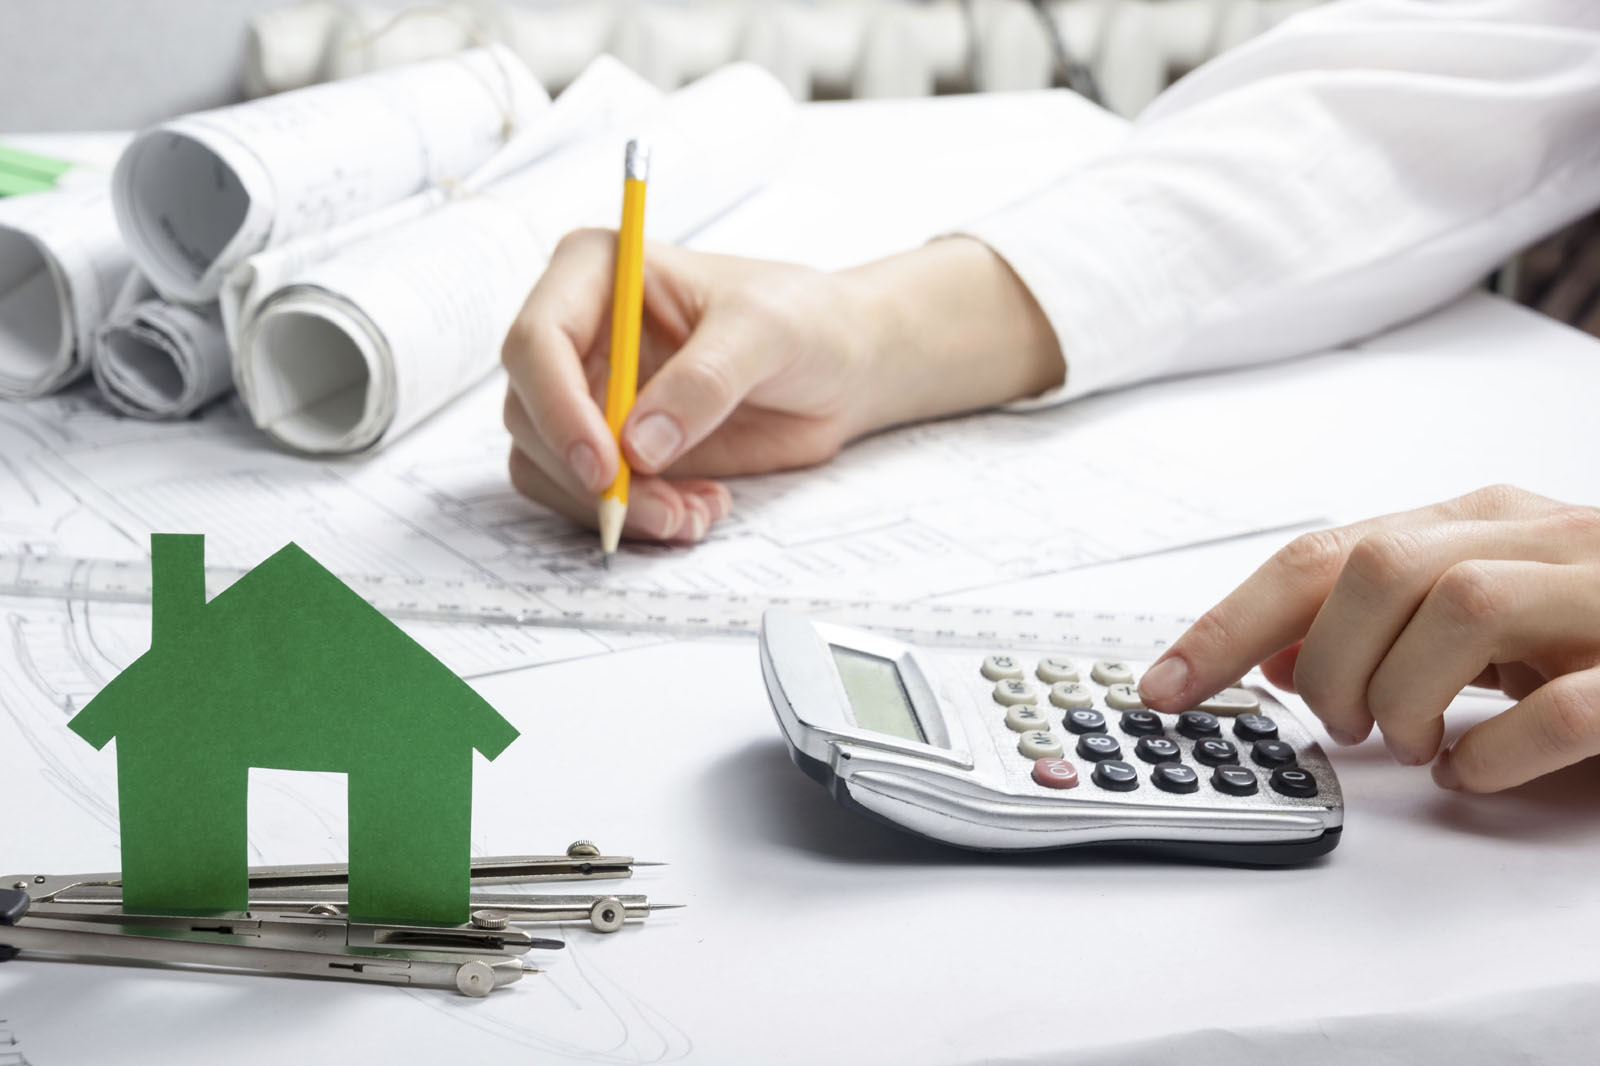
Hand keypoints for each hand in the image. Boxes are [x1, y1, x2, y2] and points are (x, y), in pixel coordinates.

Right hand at [500, 231, 1062, 541]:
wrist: (841, 365)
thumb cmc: (805, 320)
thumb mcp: (767, 331)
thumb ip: (706, 380)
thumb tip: (639, 443)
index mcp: (596, 273)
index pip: (536, 341)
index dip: (557, 407)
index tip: (606, 465)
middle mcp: (578, 332)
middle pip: (530, 414)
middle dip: (591, 476)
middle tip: (662, 509)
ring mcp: (588, 393)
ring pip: (549, 466)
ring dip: (616, 506)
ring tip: (695, 512)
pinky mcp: (613, 446)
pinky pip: (586, 497)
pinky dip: (635, 518)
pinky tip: (698, 509)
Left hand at [1137, 485, 1599, 792]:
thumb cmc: (1595, 629)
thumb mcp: (1475, 616)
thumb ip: (1380, 618)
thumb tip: (1266, 651)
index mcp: (1478, 523)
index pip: (1320, 554)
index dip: (1226, 623)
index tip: (1161, 688)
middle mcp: (1537, 539)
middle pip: (1376, 569)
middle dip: (1325, 662)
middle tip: (1345, 723)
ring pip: (1462, 606)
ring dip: (1405, 695)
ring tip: (1412, 743)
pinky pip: (1570, 702)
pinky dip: (1497, 749)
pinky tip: (1473, 772)